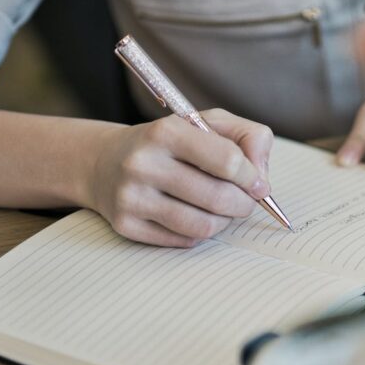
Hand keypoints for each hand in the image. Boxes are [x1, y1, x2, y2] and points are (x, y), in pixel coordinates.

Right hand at [85, 109, 273, 246]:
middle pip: (219, 197)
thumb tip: (261, 177)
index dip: (252, 177)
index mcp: (166, 131)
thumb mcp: (207, 124)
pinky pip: (184, 240)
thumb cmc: (169, 143)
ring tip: (223, 210)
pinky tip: (195, 216)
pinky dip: (200, 232)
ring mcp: (131, 197)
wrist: (103, 162)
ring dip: (225, 221)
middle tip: (246, 202)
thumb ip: (248, 138)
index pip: (228, 160)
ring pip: (204, 225)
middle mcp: (143, 163)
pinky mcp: (125, 225)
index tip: (258, 184)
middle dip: (244, 204)